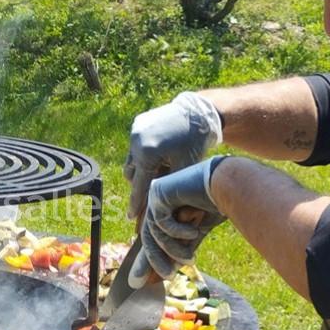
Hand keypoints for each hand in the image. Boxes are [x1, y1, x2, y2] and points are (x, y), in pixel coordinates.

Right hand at [125, 92, 222, 219]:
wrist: (199, 112)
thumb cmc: (195, 143)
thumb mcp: (184, 168)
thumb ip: (167, 186)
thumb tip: (157, 206)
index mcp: (146, 154)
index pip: (138, 186)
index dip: (136, 204)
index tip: (130, 217)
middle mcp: (136, 142)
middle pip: (132, 174)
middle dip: (141, 182)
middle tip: (157, 185)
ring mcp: (135, 131)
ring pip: (132, 160)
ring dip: (142, 168)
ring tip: (161, 167)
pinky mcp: (138, 124)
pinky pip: (136, 146)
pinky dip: (145, 153)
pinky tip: (162, 151)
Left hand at [130, 157, 226, 287]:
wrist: (230, 183)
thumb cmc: (217, 203)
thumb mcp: (196, 231)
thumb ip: (182, 247)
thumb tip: (170, 268)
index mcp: (165, 206)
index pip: (152, 236)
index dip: (148, 259)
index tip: (142, 281)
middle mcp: (157, 199)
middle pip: (148, 236)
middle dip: (154, 260)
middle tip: (166, 277)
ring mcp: (156, 194)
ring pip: (155, 232)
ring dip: (174, 249)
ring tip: (190, 259)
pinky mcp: (159, 191)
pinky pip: (162, 223)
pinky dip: (178, 231)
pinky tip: (194, 231)